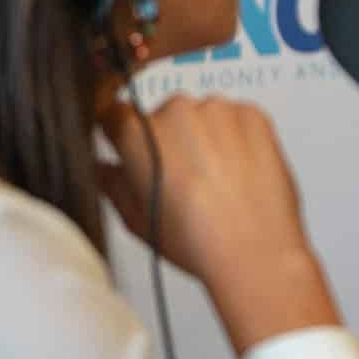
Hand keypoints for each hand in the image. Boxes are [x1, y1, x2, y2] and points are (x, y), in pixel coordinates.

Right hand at [96, 94, 337, 353]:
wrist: (254, 248)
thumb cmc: (195, 240)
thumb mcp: (136, 219)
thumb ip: (113, 184)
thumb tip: (103, 168)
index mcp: (137, 132)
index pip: (114, 114)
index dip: (122, 136)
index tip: (130, 150)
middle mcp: (177, 111)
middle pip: (164, 117)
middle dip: (169, 142)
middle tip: (182, 179)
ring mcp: (218, 109)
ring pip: (203, 117)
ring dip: (205, 137)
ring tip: (217, 179)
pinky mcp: (254, 114)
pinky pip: (237, 119)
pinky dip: (237, 137)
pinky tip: (239, 170)